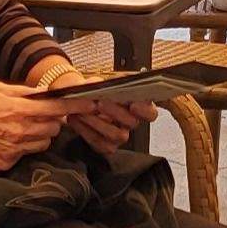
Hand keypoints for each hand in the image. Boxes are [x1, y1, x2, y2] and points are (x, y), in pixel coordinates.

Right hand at [0, 83, 87, 171]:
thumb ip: (24, 93)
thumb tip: (46, 94)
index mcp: (19, 109)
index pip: (59, 108)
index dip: (79, 106)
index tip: (94, 104)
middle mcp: (20, 131)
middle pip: (54, 128)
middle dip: (52, 121)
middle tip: (38, 114)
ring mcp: (13, 149)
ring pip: (43, 143)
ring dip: (39, 135)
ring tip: (19, 127)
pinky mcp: (5, 163)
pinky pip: (26, 155)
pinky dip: (22, 147)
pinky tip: (5, 139)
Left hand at [35, 61, 154, 154]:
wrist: (82, 99)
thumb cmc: (98, 90)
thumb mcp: (107, 81)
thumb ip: (113, 82)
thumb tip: (114, 82)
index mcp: (139, 107)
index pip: (150, 113)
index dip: (144, 110)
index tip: (133, 104)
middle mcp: (132, 123)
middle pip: (132, 123)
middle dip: (115, 112)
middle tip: (100, 103)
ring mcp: (120, 136)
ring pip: (115, 135)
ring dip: (97, 122)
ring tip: (83, 110)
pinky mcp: (106, 146)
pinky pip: (98, 142)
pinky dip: (85, 130)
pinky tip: (76, 118)